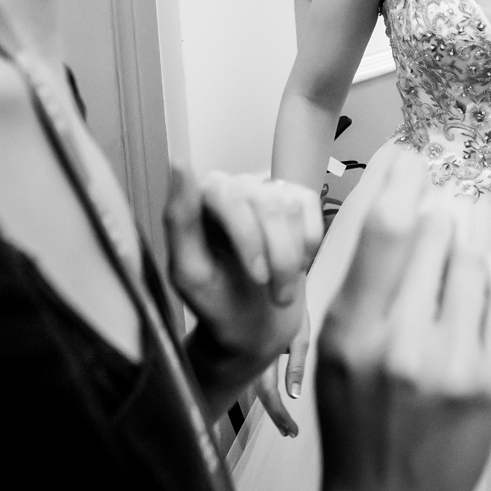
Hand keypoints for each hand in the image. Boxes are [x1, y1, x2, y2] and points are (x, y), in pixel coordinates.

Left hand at [164, 166, 321, 402]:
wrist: (255, 328)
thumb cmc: (217, 303)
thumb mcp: (190, 272)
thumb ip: (179, 218)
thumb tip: (179, 162)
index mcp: (201, 197)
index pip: (230, 197)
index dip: (249, 239)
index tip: (257, 277)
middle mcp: (233, 185)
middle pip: (266, 205)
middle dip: (276, 258)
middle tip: (275, 295)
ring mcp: (267, 189)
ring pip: (291, 209)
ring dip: (293, 259)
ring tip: (281, 291)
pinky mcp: (296, 198)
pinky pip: (311, 208)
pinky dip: (310, 244)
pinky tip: (298, 265)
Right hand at [252, 315, 310, 437]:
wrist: (280, 273)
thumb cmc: (292, 303)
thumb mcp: (299, 332)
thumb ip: (295, 363)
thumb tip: (293, 394)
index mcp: (264, 355)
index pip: (270, 395)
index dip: (280, 416)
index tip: (291, 432)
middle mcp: (254, 356)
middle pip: (263, 394)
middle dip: (276, 414)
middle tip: (288, 432)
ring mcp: (253, 351)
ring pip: (259, 384)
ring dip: (273, 404)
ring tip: (285, 422)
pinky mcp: (256, 345)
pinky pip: (258, 371)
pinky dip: (269, 387)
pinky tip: (278, 396)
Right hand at [317, 147, 490, 490]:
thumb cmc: (356, 418)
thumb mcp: (335, 348)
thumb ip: (364, 283)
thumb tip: (401, 205)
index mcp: (351, 330)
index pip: (383, 226)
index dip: (401, 177)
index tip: (410, 156)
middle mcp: (401, 343)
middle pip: (435, 234)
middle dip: (436, 222)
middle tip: (434, 227)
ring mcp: (451, 364)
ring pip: (473, 260)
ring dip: (463, 255)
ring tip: (448, 279)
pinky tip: (477, 293)